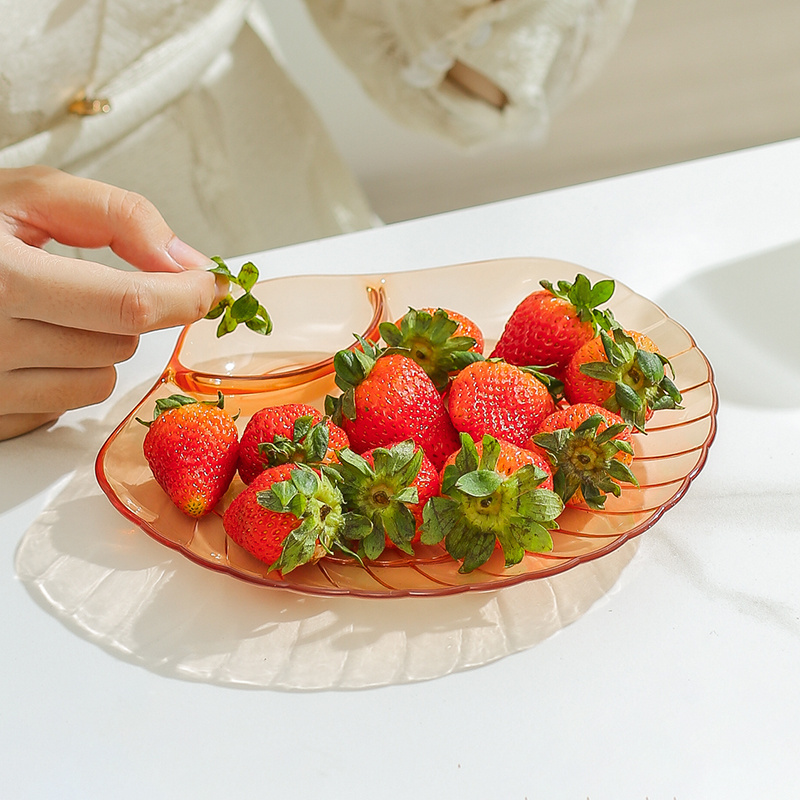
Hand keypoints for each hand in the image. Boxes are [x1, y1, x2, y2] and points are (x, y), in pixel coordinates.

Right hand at [0, 166, 225, 440]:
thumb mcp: (26, 195)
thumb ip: (115, 215)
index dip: (184, 296)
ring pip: (100, 379)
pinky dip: (65, 374)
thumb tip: (184, 259)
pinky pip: (65, 404)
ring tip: (44, 310)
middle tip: (79, 280)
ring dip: (96, 344)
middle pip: (121, 342)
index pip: (128, 305)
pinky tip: (26, 343)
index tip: (212, 286)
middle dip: (126, 309)